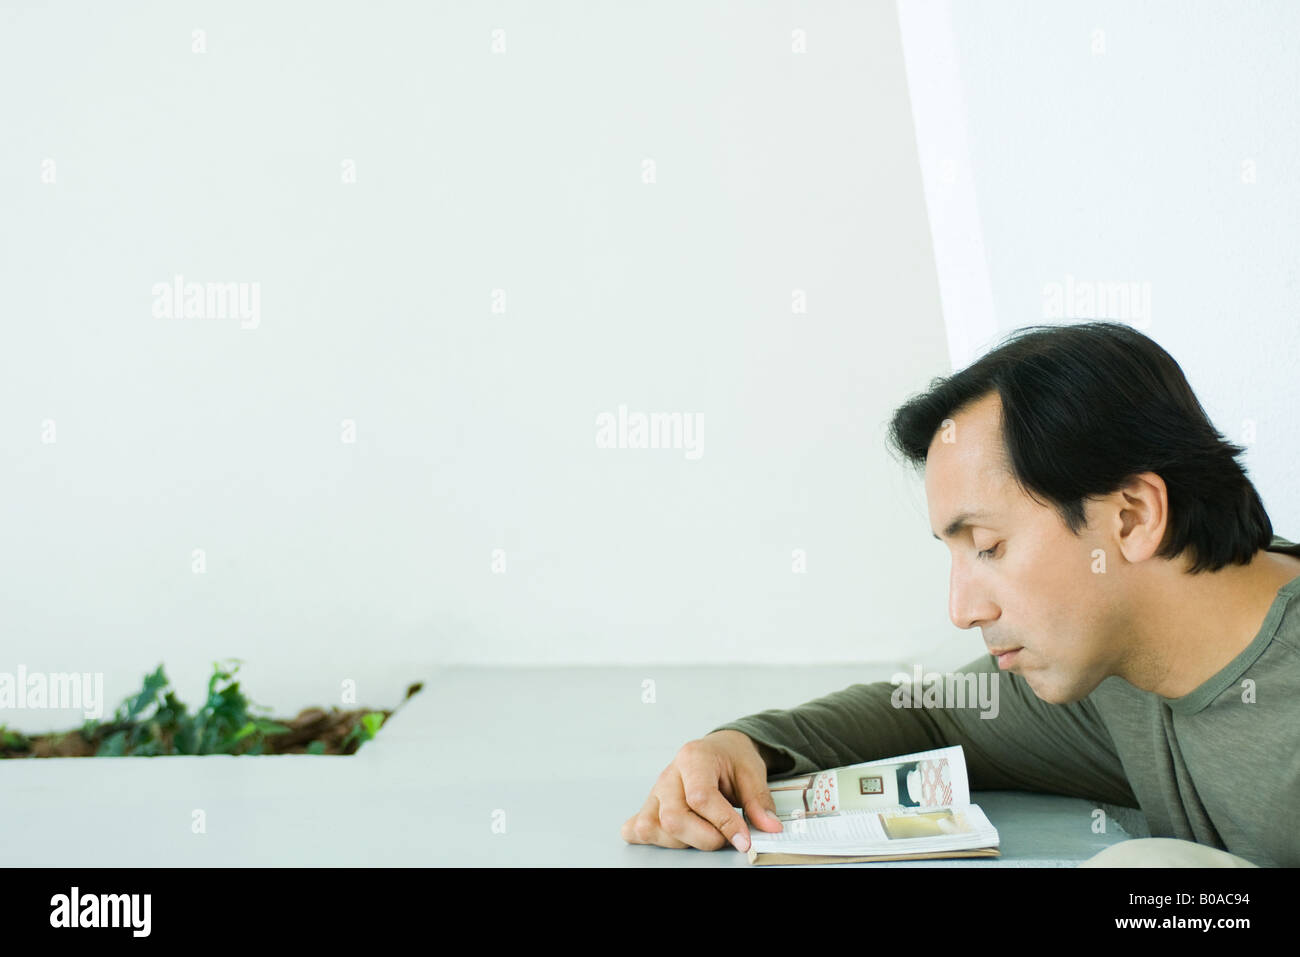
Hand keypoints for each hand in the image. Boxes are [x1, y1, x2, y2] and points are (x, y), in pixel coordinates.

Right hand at [620, 730, 784, 851]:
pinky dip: (650, 838)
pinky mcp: (651, 806)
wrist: (720, 749)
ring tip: (705, 831)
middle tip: (725, 836)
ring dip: (683, 841)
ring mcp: (656, 792)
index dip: (723, 823)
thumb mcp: (752, 773)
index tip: (743, 839)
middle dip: (704, 837)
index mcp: (694, 758)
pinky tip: (670, 837)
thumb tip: (769, 828)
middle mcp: (669, 775)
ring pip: (654, 827)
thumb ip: (759, 801)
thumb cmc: (732, 759)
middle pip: (673, 818)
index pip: (700, 797)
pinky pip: (638, 828)